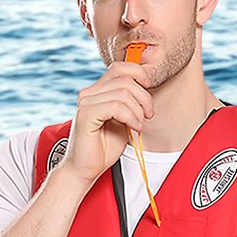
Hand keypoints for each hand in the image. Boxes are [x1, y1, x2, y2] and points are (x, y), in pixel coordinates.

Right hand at [58, 61, 154, 185]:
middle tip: (148, 115)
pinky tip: (134, 128)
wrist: (86, 169)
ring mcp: (86, 102)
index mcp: (97, 91)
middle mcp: (89, 93)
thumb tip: (145, 88)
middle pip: (125, 79)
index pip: (120, 68)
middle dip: (144, 97)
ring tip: (139, 125)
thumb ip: (130, 103)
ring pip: (123, 92)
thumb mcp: (124, 120)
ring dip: (138, 110)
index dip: (139, 73)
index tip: (150, 90)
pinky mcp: (86, 114)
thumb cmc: (104, 147)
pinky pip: (116, 106)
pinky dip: (131, 117)